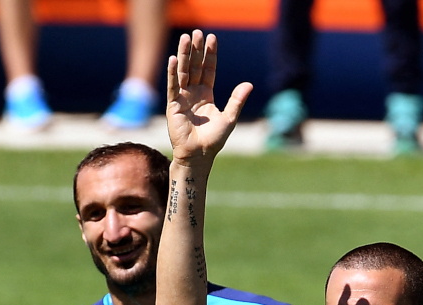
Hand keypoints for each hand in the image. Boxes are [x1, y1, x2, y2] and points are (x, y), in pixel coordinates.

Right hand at [166, 30, 252, 165]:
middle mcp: (193, 93)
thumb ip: (237, 100)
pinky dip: (173, 73)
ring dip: (183, 55)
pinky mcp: (173, 105)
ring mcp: (182, 98)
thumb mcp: (229, 118)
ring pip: (183, 72)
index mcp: (206, 95)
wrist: (199, 155)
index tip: (212, 38)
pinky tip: (173, 60)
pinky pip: (173, 86)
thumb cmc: (214, 140)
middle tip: (197, 32)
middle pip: (194, 67)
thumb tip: (249, 84)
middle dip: (196, 50)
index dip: (210, 55)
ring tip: (185, 39)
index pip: (208, 70)